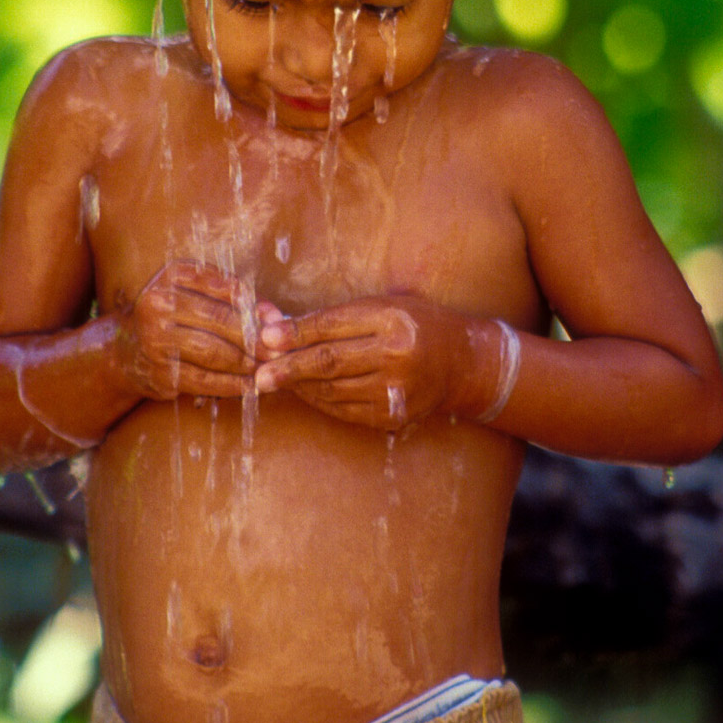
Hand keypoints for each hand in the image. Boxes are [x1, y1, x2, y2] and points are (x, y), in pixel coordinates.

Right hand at [118, 260, 264, 400]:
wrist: (126, 349)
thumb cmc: (175, 316)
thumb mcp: (197, 294)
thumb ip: (236, 299)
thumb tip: (274, 316)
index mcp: (173, 275)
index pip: (226, 287)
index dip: (256, 307)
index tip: (278, 324)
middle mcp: (160, 303)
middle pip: (220, 320)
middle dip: (255, 338)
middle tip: (279, 351)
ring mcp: (155, 338)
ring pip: (213, 352)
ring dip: (246, 363)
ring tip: (268, 368)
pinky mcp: (159, 370)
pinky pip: (203, 380)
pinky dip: (231, 384)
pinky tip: (248, 386)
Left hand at [253, 294, 475, 429]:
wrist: (463, 362)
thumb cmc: (415, 323)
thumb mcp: (381, 306)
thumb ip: (331, 317)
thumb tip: (274, 323)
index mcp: (392, 320)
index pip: (333, 326)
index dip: (296, 333)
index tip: (265, 336)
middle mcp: (396, 355)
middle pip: (329, 362)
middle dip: (289, 367)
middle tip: (259, 373)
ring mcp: (396, 389)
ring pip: (332, 389)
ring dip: (299, 385)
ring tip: (274, 380)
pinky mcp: (392, 415)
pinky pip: (344, 410)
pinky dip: (319, 401)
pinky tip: (303, 391)